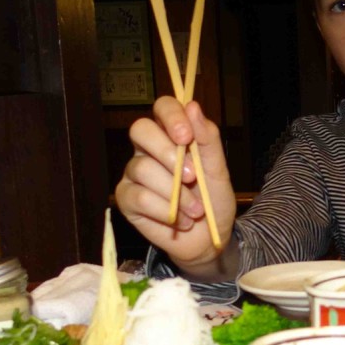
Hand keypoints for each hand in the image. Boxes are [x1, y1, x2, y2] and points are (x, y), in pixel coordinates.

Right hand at [115, 97, 236, 274]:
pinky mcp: (126, 198)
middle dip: (167, 152)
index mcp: (171, 135)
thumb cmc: (213, 200)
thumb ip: (207, 139)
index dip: (171, 117)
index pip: (162, 108)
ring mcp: (134, 172)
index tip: (187, 137)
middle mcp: (148, 149)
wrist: (209, 238)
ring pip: (143, 168)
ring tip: (196, 210)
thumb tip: (193, 106)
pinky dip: (164, 210)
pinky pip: (139, 196)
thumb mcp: (218, 169)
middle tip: (192, 176)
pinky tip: (180, 220)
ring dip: (175, 192)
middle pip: (140, 130)